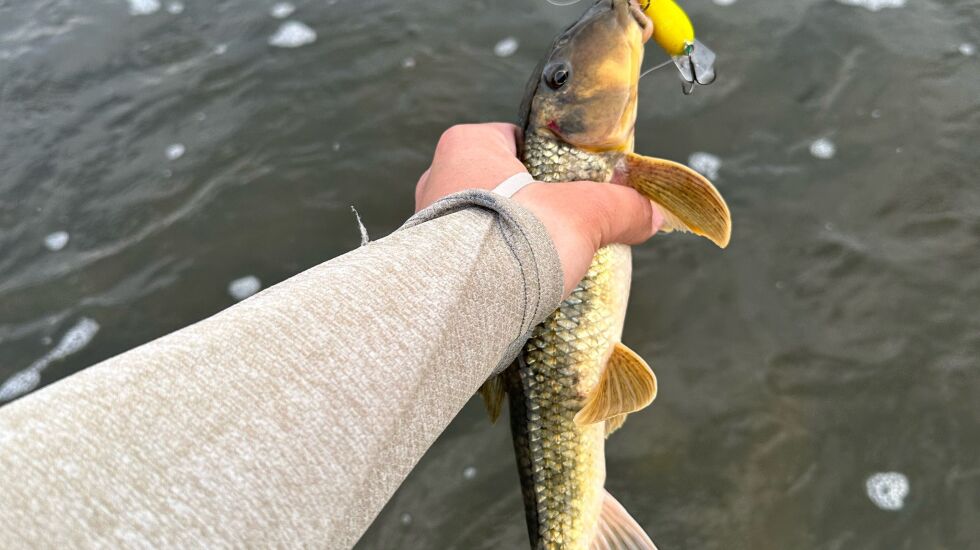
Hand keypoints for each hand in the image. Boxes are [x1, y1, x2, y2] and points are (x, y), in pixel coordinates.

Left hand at [415, 123, 663, 296]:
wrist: (465, 303)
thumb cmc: (517, 236)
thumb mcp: (584, 213)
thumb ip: (619, 207)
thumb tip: (650, 214)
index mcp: (465, 147)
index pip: (513, 139)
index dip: (547, 159)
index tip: (572, 183)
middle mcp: (435, 180)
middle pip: (499, 183)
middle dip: (530, 205)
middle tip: (562, 226)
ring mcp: (426, 226)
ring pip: (481, 225)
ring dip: (510, 240)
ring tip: (544, 262)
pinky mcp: (427, 270)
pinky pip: (468, 261)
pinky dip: (492, 270)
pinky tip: (518, 287)